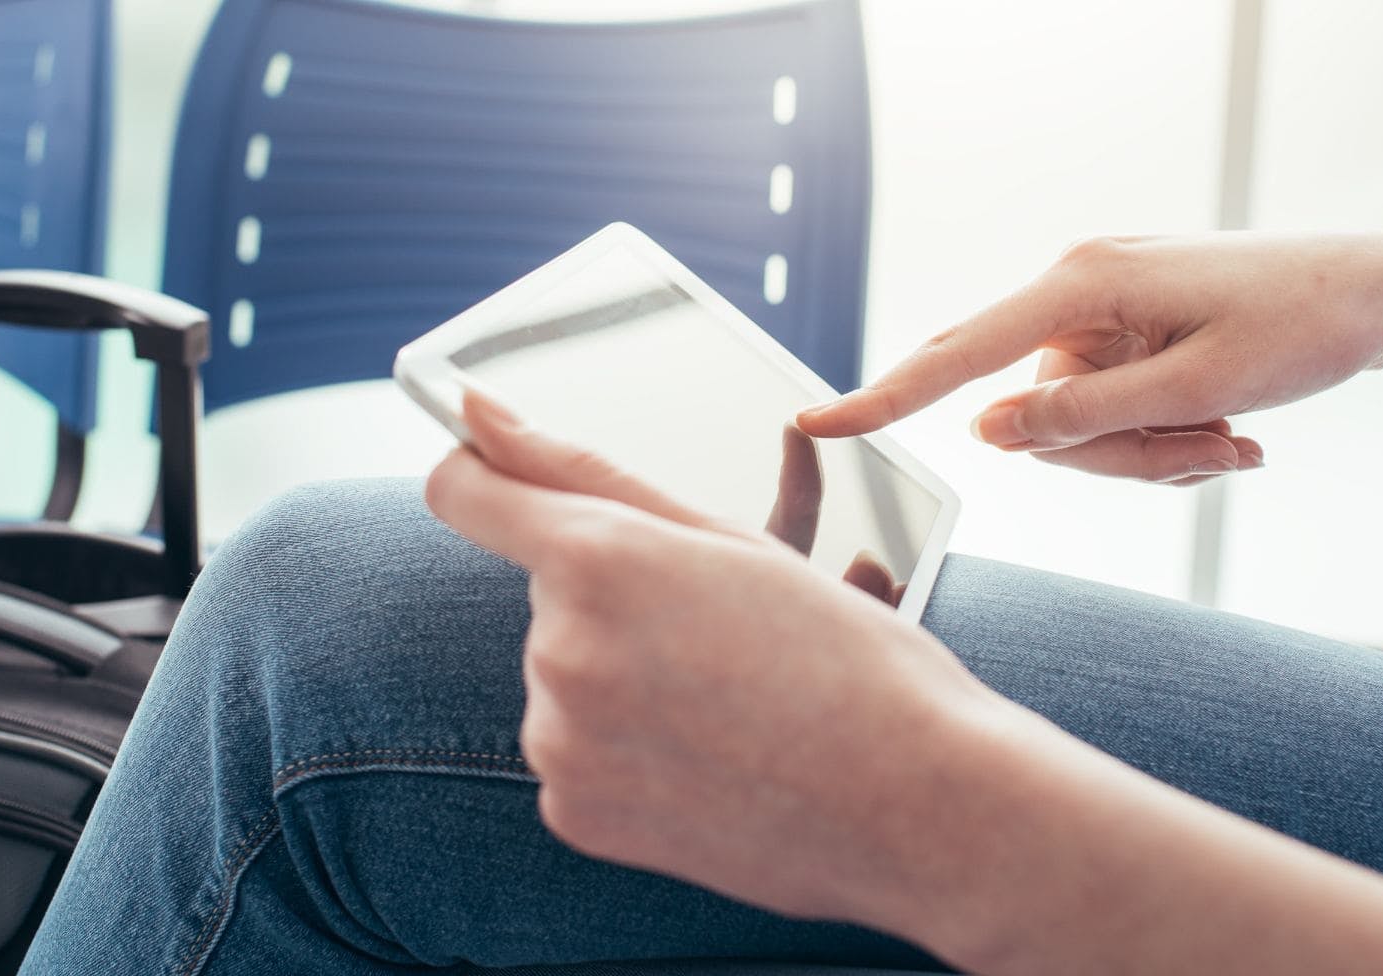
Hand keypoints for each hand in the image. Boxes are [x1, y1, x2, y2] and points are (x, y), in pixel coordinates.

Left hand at [425, 389, 1006, 929]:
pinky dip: (624, 750)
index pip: (463, 491)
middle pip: (547, 594)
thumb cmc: (845, 657)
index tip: (498, 478)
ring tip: (726, 705)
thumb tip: (474, 415)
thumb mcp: (730, 538)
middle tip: (720, 637)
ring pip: (563, 674)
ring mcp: (560, 740)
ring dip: (621, 677)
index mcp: (599, 559)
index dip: (482, 477)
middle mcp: (560, 649)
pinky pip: (574, 751)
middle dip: (612, 600)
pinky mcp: (572, 810)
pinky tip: (705, 760)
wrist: (919, 809)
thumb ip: (582, 470)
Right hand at [797, 232, 1382, 483]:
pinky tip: (1226, 434)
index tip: (815, 424)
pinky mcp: (1117, 338)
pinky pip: (1103, 417)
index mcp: (1083, 282)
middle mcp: (1076, 291)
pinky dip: (1159, 442)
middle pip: (1027, 409)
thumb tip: (984, 433)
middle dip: (1111, 455)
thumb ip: (1085, 417)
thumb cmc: (1303, 327)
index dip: (883, 396)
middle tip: (1219, 458)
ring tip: (1235, 445)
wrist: (1381, 293)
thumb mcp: (1200, 388)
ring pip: (1072, 429)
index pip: (958, 353)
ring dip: (1150, 456)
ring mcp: (1096, 317)